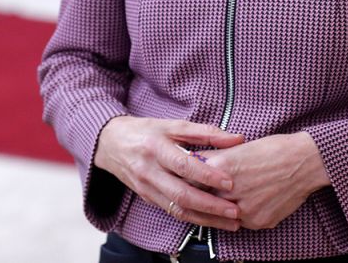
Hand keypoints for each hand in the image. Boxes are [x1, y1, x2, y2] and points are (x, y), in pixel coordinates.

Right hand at [94, 116, 245, 230]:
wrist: (110, 143)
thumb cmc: (145, 131)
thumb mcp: (172, 125)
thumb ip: (205, 132)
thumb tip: (237, 138)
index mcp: (155, 147)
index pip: (183, 165)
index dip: (207, 174)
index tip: (229, 182)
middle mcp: (149, 170)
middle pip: (181, 194)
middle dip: (210, 205)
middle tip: (234, 211)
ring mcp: (146, 187)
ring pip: (178, 209)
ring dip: (206, 219)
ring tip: (230, 222)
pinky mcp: (147, 198)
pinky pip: (172, 211)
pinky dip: (194, 218)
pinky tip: (211, 220)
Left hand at [201, 132, 329, 229]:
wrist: (304, 162)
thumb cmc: (273, 149)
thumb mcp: (237, 147)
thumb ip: (213, 158)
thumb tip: (194, 163)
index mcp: (221, 168)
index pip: (191, 181)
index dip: (189, 181)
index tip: (187, 181)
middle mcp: (230, 190)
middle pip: (204, 200)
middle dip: (204, 197)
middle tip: (207, 193)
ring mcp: (244, 209)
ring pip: (222, 215)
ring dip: (221, 208)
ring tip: (229, 198)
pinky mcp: (258, 221)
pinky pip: (241, 223)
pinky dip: (241, 214)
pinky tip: (248, 202)